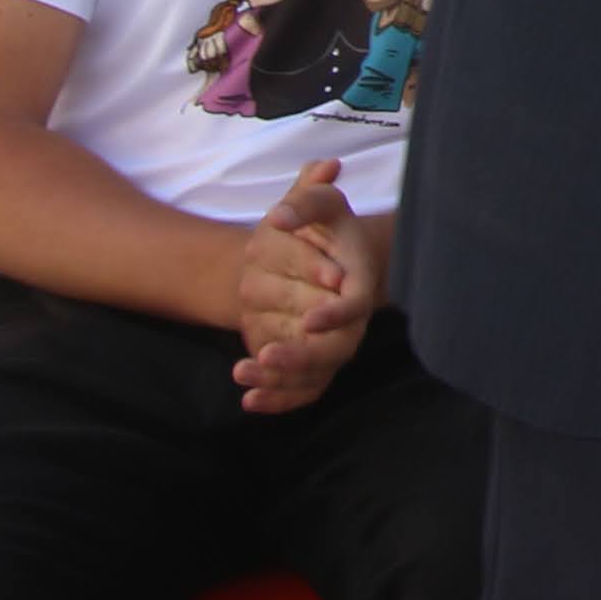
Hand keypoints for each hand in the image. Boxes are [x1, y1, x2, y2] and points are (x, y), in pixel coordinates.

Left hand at [231, 161, 381, 410]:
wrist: (334, 256)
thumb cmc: (326, 227)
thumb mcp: (320, 203)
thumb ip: (307, 198)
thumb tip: (281, 214)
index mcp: (357, 283)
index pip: (354, 306)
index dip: (336, 316)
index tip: (311, 319)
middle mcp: (350, 321)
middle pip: (335, 350)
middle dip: (300, 356)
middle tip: (265, 354)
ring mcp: (333, 345)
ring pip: (314, 376)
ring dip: (280, 381)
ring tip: (243, 372)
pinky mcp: (315, 365)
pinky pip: (301, 392)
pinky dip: (277, 401)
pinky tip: (247, 401)